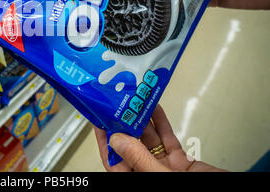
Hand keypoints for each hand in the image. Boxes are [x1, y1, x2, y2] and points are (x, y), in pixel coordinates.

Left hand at [94, 105, 226, 171]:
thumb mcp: (160, 175)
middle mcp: (147, 173)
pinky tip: (155, 108)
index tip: (99, 120)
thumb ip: (138, 158)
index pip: (113, 160)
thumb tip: (116, 140)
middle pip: (130, 146)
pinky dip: (161, 123)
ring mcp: (164, 168)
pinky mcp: (181, 162)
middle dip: (125, 124)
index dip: (104, 140)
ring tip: (135, 100)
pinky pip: (167, 139)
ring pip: (149, 140)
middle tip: (119, 103)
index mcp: (136, 179)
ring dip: (143, 119)